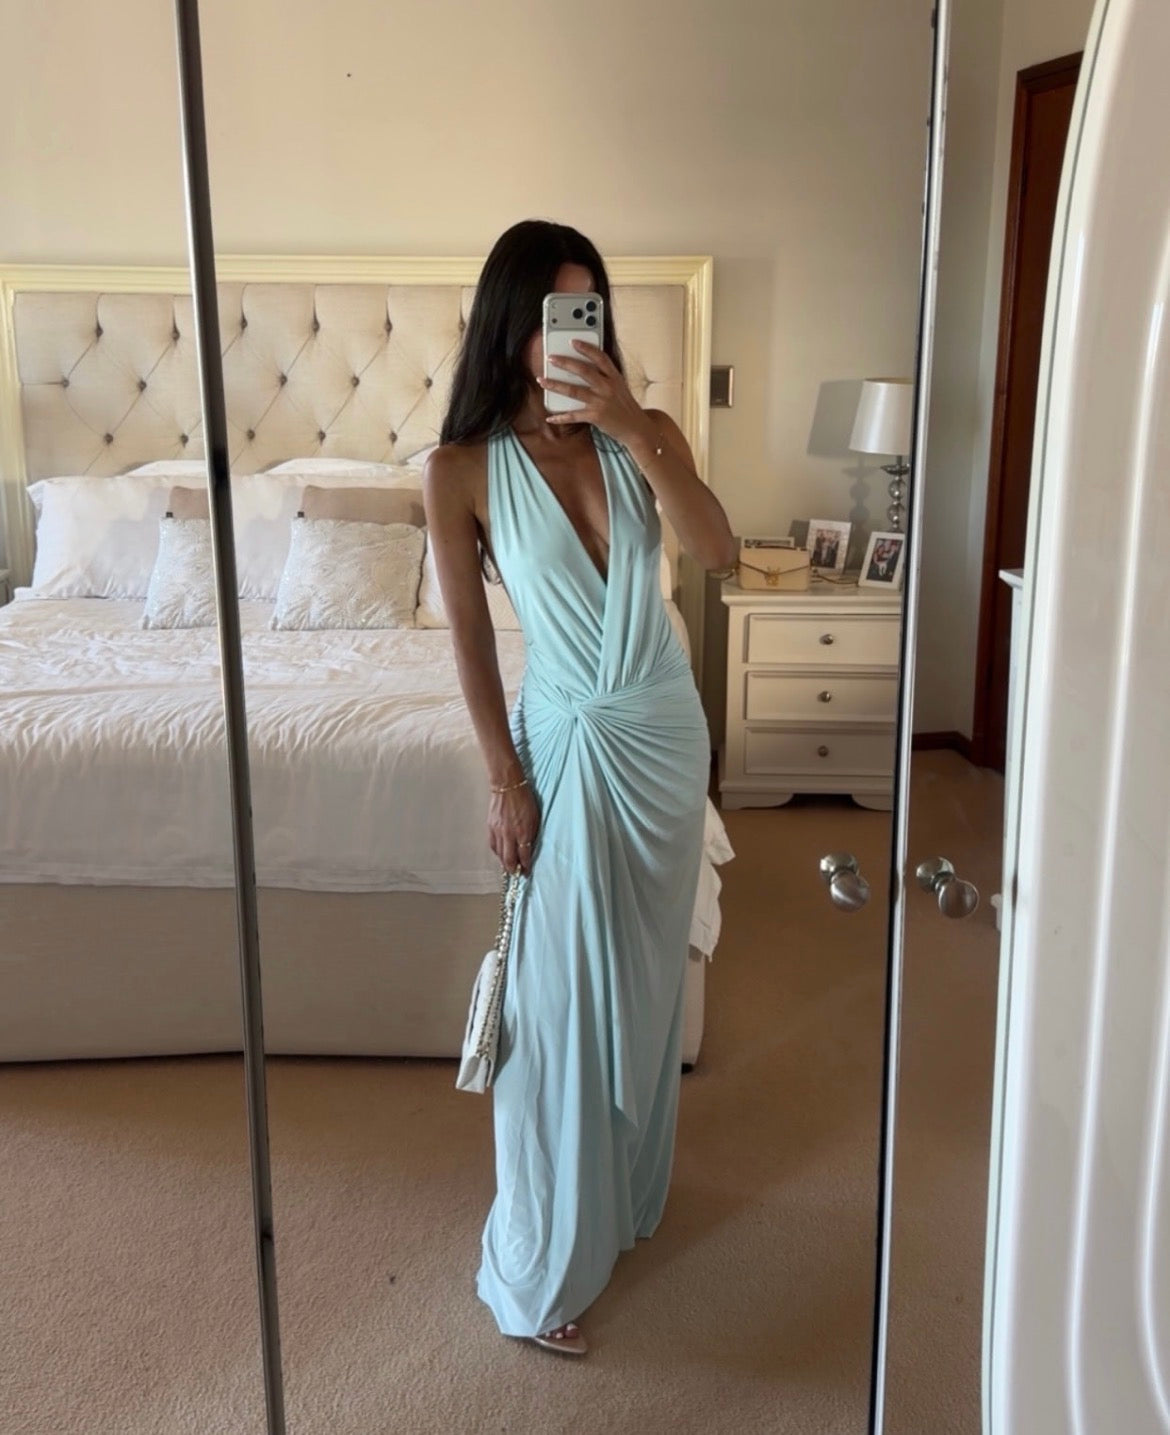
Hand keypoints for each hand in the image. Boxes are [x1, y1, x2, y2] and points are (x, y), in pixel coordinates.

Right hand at [489, 784, 539, 874]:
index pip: (524, 856)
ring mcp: (498, 831)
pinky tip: (500, 854)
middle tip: (516, 874)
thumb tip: (528, 848)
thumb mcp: (535, 818)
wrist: (507, 786)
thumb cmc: (524, 800)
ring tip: (509, 867)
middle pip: (509, 859)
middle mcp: (509, 834)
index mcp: (523, 832)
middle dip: (513, 870)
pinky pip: (493, 845)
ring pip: (500, 854)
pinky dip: (497, 852)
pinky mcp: (490, 827)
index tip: (526, 872)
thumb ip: (531, 834)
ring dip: (504, 863)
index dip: (525, 866)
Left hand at [538, 340, 656, 452]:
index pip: (600, 358)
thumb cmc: (625, 407)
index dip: (586, 348)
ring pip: (573, 391)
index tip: (573, 341)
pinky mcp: (595, 417)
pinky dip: (560, 417)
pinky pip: (574, 415)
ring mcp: (601, 402)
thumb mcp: (619, 387)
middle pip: (583, 371)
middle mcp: (607, 387)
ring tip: (542, 381)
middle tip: (550, 358)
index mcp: (615, 377)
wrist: (636, 428)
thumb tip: (583, 369)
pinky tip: (550, 417)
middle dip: (565, 363)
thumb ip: (605, 377)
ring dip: (555, 385)